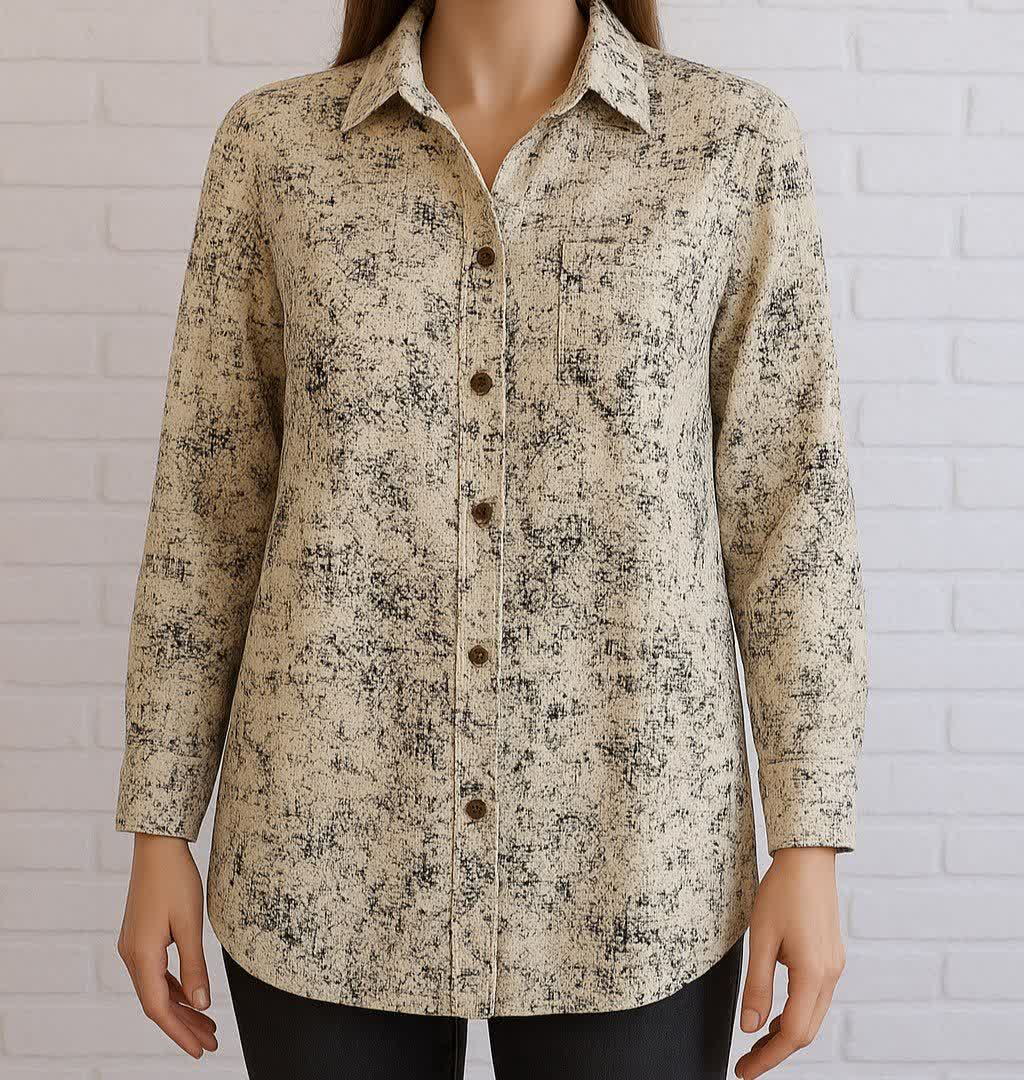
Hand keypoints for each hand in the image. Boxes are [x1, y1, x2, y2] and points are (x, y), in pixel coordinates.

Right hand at [117, 833, 217, 1058]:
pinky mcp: (141, 937)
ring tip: (207, 1024)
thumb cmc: (175, 880)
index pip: (159, 1008)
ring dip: (182, 1007)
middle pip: (158, 1003)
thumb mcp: (190, 924)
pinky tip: (192, 995)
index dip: (180, 1032)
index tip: (200, 1049)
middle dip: (184, 1025)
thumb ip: (196, 966)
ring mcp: (134, 946)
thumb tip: (202, 1005)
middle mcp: (132, 955)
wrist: (157, 847)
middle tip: (210, 1042)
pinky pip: (156, 973)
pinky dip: (175, 987)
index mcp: (141, 956)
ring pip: (157, 989)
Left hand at [734, 846, 843, 1078]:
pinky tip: (776, 1013)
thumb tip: (750, 1029)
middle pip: (807, 1031)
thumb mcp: (761, 938)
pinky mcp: (831, 956)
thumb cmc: (782, 893)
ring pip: (813, 1016)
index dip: (768, 1059)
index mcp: (814, 974)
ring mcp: (834, 966)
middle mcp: (830, 975)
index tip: (743, 1072)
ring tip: (757, 1042)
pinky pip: (816, 997)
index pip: (793, 1035)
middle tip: (746, 1063)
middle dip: (776, 1051)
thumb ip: (757, 986)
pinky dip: (797, 1012)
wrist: (808, 858)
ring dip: (787, 1033)